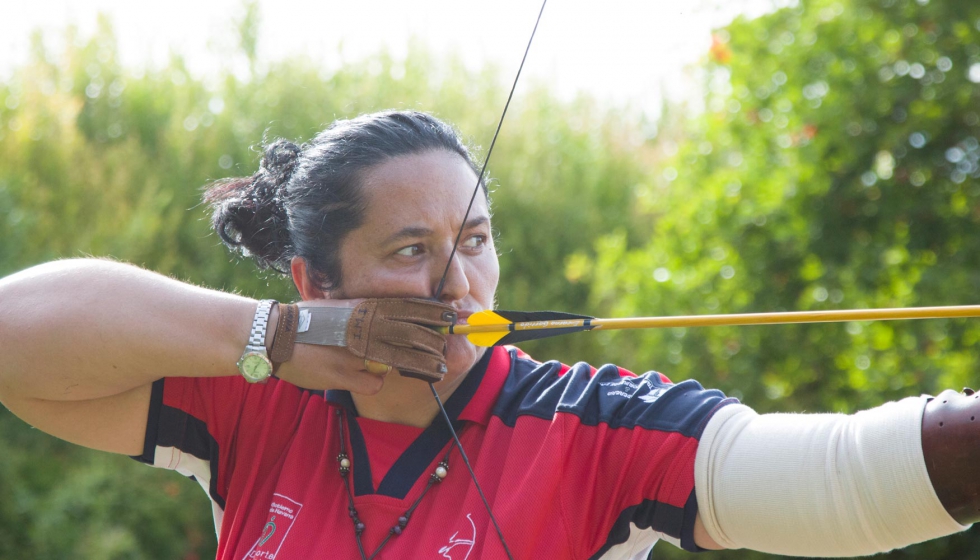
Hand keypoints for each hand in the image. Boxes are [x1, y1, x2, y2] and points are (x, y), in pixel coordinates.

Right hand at [276, 298, 453, 391]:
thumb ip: (368, 312)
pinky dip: (374, 381)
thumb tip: (395, 317)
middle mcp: (364, 327)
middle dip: (434, 340)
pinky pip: (374, 382)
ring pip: (401, 360)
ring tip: (438, 367)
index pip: (408, 307)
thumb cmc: (308, 320)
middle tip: (448, 344)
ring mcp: (357, 352)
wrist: (276, 335)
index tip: (452, 315)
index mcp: (364, 307)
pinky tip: (370, 378)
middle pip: (411, 334)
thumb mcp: (342, 307)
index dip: (433, 313)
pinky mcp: (346, 375)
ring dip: (422, 364)